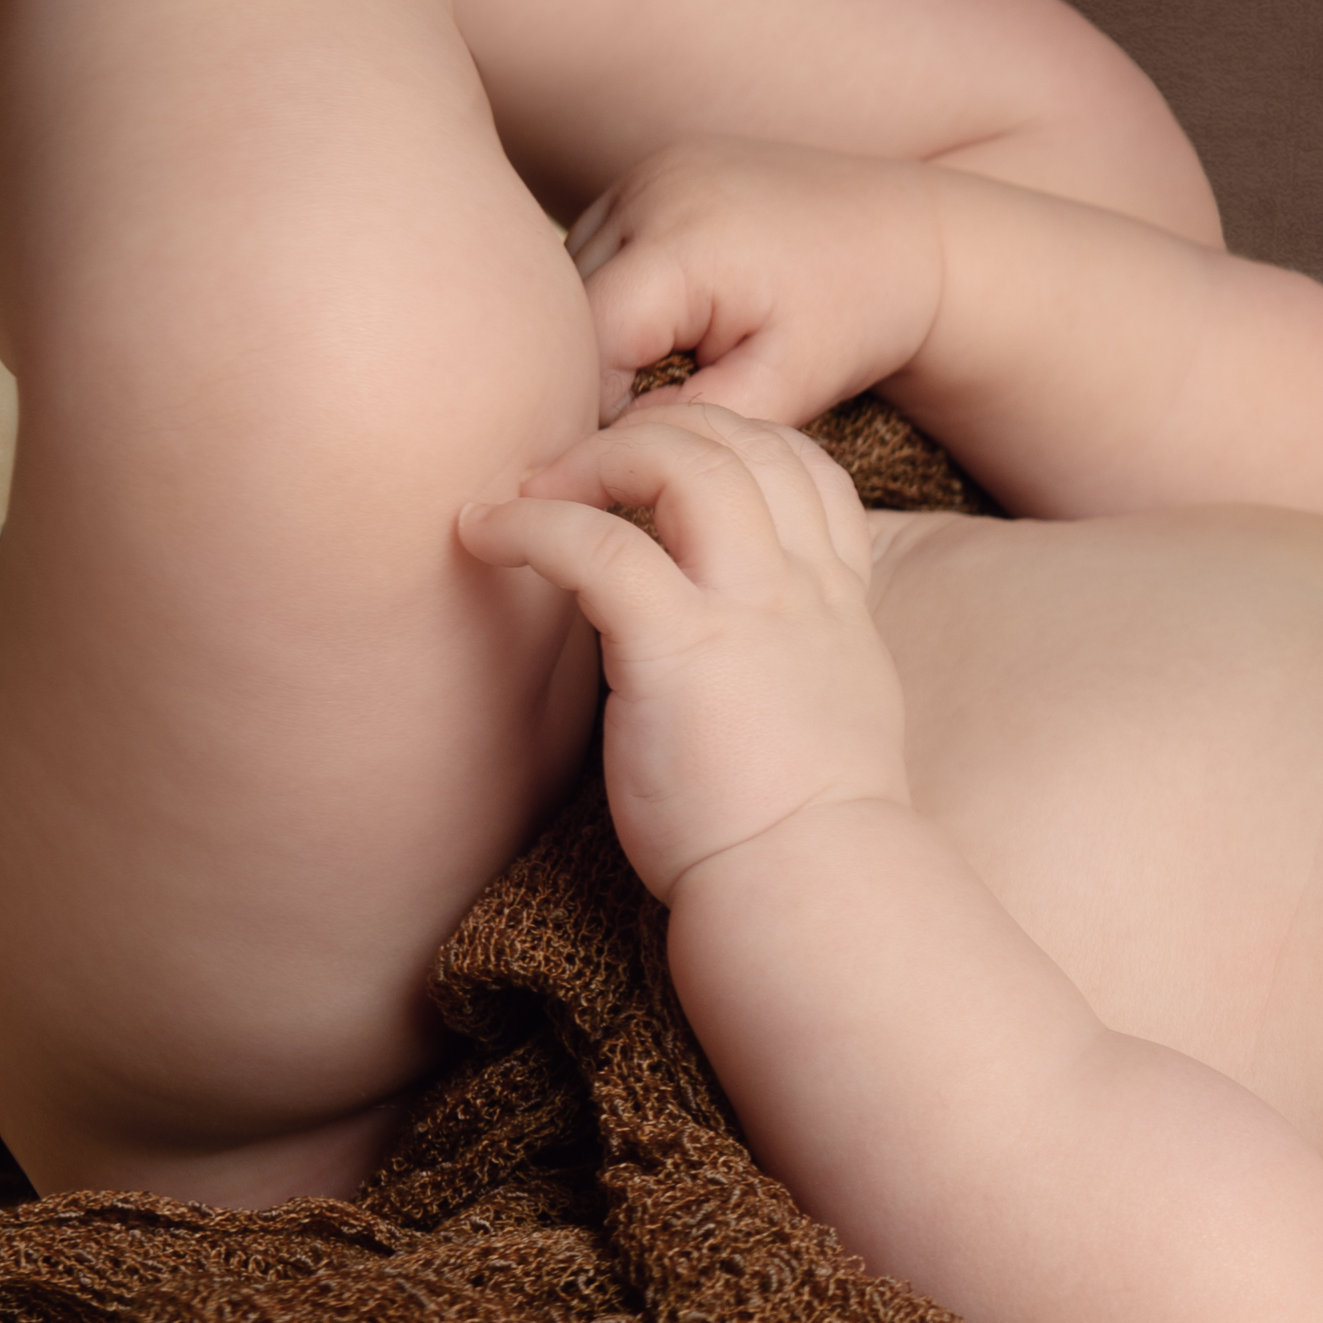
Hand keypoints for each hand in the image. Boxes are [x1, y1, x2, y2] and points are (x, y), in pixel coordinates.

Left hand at [454, 400, 910, 889]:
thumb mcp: (832, 716)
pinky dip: (531, 525)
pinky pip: (598, 545)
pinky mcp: (676, 648)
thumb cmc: (806, 836)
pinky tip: (485, 536)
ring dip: (592, 459)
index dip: (726, 441)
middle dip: (651, 430)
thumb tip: (736, 652)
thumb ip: (793, 659)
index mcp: (837, 601)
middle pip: (738, 439)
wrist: (814, 893)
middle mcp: (798, 586)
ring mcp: (745, 610)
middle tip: (578, 471)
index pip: (802, 465)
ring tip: (533, 493)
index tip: (658, 465)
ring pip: (681, 461)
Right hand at [565, 137, 950, 432]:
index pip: (588, 340)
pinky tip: (666, 324)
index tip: (635, 444)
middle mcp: (654, 189)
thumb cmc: (856, 318)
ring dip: (600, 329)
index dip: (595, 405)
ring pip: (577, 273)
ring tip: (665, 369)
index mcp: (685, 242)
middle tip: (645, 418)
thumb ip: (691, 422)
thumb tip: (604, 441)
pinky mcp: (656, 168)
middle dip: (595, 370)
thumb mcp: (785, 387)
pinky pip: (602, 243)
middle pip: (573, 304)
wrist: (909, 236)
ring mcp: (651, 170)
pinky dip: (618, 290)